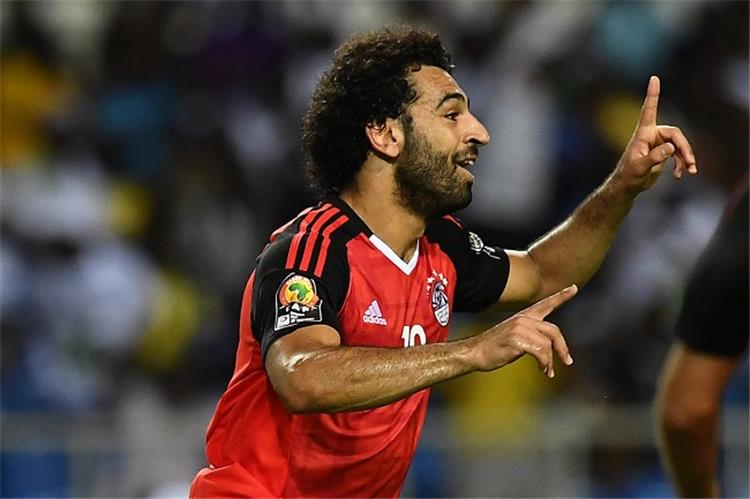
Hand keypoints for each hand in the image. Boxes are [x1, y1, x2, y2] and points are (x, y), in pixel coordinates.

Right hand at [471, 285, 577, 376]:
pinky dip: (545, 363)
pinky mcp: (517, 339)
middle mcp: (524, 319)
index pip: (546, 304)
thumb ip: (531, 335)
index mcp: (524, 316)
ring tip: (547, 371)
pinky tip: (543, 370)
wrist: (475, 352)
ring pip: (548, 344)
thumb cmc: (494, 348)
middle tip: (568, 362)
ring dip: (550, 361)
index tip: (574, 287)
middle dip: (563, 348)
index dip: (562, 296)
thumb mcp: (514, 336)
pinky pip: (541, 352)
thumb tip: (549, 348)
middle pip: (554, 331)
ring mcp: (520, 328)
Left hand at [615, 76, 696, 193]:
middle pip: (675, 134)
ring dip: (686, 157)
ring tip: (690, 171)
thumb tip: (670, 148)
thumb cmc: (628, 176)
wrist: (627, 186)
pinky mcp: (663, 153)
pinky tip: (681, 175)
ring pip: (679, 145)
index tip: (654, 78)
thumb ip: (654, 158)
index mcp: (642, 134)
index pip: (649, 110)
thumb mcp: (639, 168)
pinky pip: (678, 153)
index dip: (652, 94)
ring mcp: (658, 144)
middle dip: (684, 148)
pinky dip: (682, 163)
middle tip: (691, 163)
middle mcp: (651, 135)